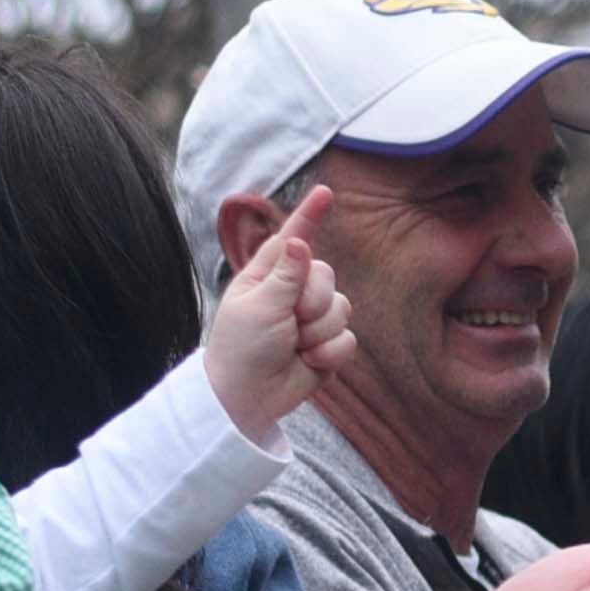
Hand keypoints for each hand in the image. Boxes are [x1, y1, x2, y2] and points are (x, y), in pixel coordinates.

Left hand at [200, 197, 351, 442]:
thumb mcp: (258, 305)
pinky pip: (348, 339)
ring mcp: (312, 320)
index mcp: (268, 276)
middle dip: (314, 301)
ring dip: (319, 332)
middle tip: (290, 322)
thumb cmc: (241, 348)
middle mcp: (293, 293)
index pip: (293, 239)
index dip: (309, 215)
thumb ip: (285, 274)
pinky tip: (308, 362)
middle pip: (327, 276)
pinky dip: (329, 353)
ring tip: (295, 346)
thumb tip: (300, 241)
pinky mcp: (328, 346)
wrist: (247, 398)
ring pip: (342, 309)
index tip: (325, 191)